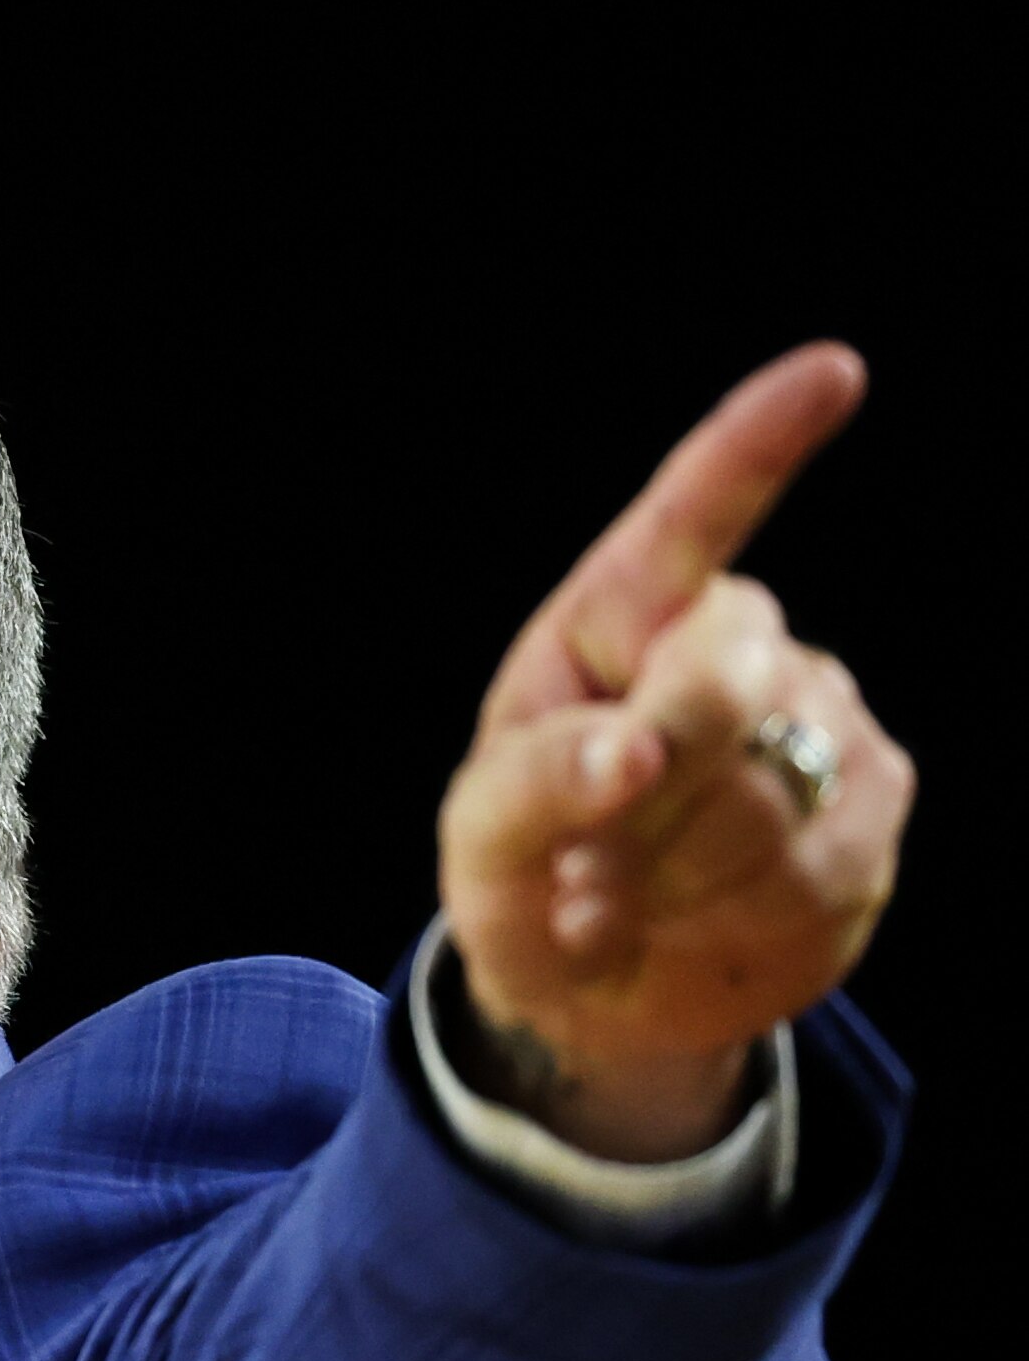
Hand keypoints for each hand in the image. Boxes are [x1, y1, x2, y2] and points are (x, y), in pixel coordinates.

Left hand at [438, 344, 915, 1161]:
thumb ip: (534, 787)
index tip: (830, 373)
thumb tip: (638, 752)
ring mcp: (820, 716)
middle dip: (650, 790)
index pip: (688, 520)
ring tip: (637, 894)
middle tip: (590, 862)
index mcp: (619, 624)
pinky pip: (817, 864)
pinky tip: (702, 917)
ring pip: (769, 791)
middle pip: (725, 679)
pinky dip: (738, 916)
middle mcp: (732, 647)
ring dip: (680, 874)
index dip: (756, 444)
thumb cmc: (530, 885)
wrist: (601, 988)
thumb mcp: (484, 843)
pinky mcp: (875, 803)